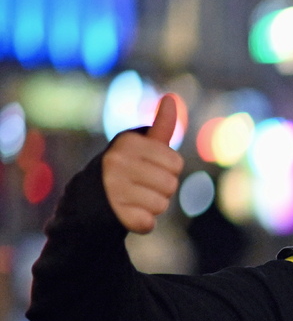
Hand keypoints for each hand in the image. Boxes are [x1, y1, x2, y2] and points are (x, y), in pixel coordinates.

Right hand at [102, 93, 184, 233]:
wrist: (89, 198)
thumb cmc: (126, 168)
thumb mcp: (140, 146)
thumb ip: (160, 126)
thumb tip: (171, 97)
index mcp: (127, 142)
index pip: (175, 162)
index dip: (167, 168)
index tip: (147, 167)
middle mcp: (115, 162)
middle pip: (171, 184)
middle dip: (162, 188)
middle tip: (139, 185)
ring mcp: (112, 188)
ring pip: (161, 204)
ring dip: (152, 206)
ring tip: (132, 198)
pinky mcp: (113, 214)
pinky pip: (148, 223)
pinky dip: (143, 223)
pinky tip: (126, 213)